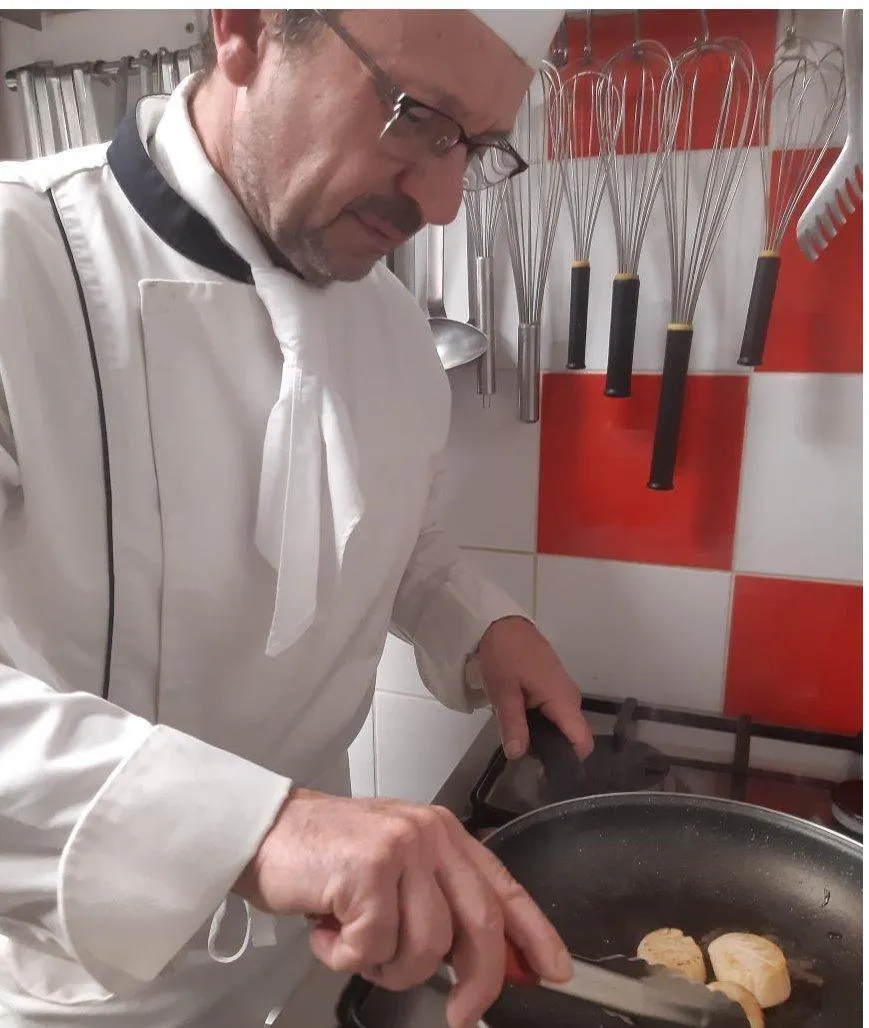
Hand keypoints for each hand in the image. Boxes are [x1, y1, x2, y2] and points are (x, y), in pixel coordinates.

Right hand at [234, 789, 571, 1027]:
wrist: (267, 831)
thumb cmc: (328, 858)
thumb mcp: (396, 872)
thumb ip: (437, 905)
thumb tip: (478, 964)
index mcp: (444, 834)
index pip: (502, 887)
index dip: (534, 933)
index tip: (556, 972)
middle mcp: (430, 834)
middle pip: (476, 926)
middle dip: (475, 982)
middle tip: (459, 1015)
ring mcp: (401, 848)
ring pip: (424, 947)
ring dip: (386, 967)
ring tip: (354, 942)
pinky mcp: (369, 869)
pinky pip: (374, 946)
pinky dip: (345, 956)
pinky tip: (327, 929)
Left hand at [477, 616, 592, 760]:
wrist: (501, 622)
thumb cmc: (504, 655)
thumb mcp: (503, 692)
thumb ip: (513, 725)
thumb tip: (519, 756)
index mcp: (563, 699)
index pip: (582, 741)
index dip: (567, 760)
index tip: (544, 770)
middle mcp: (570, 697)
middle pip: (571, 736)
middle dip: (549, 748)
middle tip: (520, 748)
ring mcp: (563, 690)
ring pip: (561, 724)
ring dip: (541, 733)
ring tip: (515, 732)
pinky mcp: (553, 685)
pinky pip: (553, 712)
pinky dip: (539, 719)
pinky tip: (518, 716)